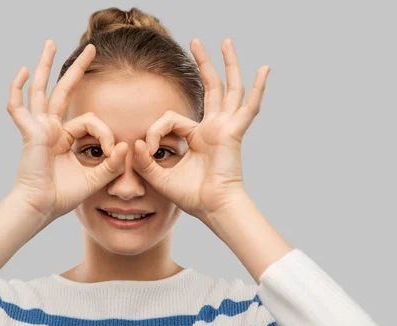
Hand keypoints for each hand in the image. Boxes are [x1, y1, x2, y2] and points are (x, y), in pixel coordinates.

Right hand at [8, 40, 128, 221]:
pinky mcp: (29, 132)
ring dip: (46, 65)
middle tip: (92, 48)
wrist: (41, 208)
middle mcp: (51, 129)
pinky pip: (17, 107)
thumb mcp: (94, 179)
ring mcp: (38, 128)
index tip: (112, 153)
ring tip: (52, 42)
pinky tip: (22, 70)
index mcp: (65, 138)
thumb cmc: (63, 196)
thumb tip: (127, 145)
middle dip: (78, 68)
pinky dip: (16, 89)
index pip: (91, 122)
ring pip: (41, 90)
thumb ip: (112, 164)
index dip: (106, 134)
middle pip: (64, 91)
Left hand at [132, 38, 270, 220]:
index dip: (154, 131)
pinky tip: (265, 68)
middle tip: (195, 41)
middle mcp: (212, 127)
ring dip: (227, 64)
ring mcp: (225, 127)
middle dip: (203, 64)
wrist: (212, 208)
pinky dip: (258, 89)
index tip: (148, 149)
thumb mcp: (160, 177)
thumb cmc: (190, 195)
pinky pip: (248, 107)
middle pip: (210, 88)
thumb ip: (145, 161)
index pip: (170, 119)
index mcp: (196, 136)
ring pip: (228, 88)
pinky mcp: (234, 132)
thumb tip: (135, 143)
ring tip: (224, 41)